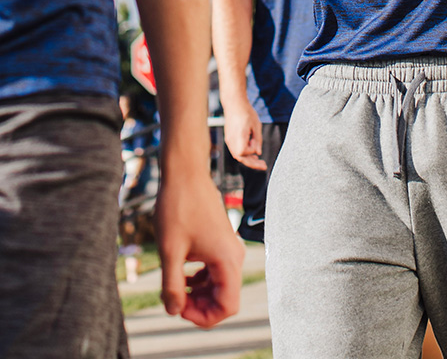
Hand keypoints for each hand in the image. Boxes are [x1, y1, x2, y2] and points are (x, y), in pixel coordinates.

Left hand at [156, 169, 243, 327]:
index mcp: (227, 259)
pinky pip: (216, 271)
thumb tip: (173, 310)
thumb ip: (172, 285)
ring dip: (198, 293)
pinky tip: (181, 274)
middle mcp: (234, 255)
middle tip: (173, 299)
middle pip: (224, 298)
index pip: (228, 306)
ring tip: (174, 288)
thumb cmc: (178, 207)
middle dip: (199, 306)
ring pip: (220, 286)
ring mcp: (229, 247)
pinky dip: (200, 279)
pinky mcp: (221, 242)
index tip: (179, 307)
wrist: (185, 173)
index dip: (203, 317)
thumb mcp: (170, 251)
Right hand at [224, 102, 266, 170]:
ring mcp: (229, 140)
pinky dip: (244, 153)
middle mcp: (231, 140)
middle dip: (252, 163)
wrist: (234, 103)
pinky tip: (252, 153)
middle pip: (240, 157)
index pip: (243, 153)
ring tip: (259, 160)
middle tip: (264, 166)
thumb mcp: (256, 125)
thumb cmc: (246, 112)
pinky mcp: (229, 138)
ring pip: (238, 155)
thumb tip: (258, 153)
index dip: (251, 151)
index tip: (256, 142)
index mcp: (238, 136)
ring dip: (248, 159)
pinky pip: (236, 150)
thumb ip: (257, 140)